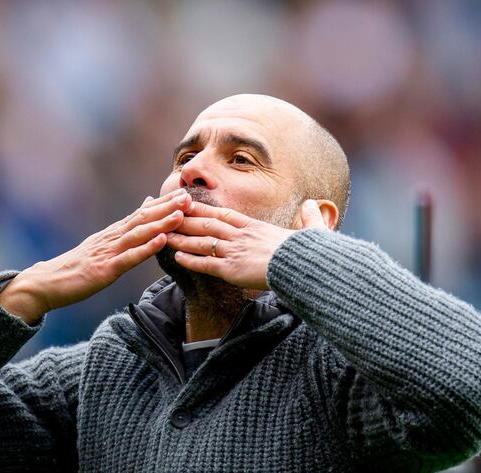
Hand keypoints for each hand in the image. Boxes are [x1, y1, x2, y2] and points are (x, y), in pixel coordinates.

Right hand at [0, 188, 191, 323]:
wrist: (46, 283)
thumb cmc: (76, 266)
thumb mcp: (102, 244)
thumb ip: (124, 227)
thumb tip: (145, 204)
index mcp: (113, 233)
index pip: (142, 214)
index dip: (164, 204)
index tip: (184, 193)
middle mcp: (112, 238)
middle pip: (143, 219)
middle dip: (167, 208)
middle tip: (189, 196)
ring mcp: (107, 253)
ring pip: (138, 235)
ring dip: (160, 223)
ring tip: (180, 214)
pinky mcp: (104, 270)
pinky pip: (128, 258)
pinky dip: (146, 249)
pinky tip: (161, 242)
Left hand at [166, 200, 327, 289]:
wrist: (304, 266)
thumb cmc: (309, 252)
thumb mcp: (312, 230)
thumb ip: (310, 217)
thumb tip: (314, 204)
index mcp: (256, 227)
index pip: (225, 215)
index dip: (205, 209)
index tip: (191, 204)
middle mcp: (242, 236)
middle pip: (208, 224)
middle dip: (186, 219)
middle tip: (169, 215)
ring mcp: (235, 251)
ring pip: (203, 242)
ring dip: (183, 238)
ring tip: (166, 235)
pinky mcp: (232, 269)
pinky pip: (206, 263)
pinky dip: (191, 260)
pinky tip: (176, 257)